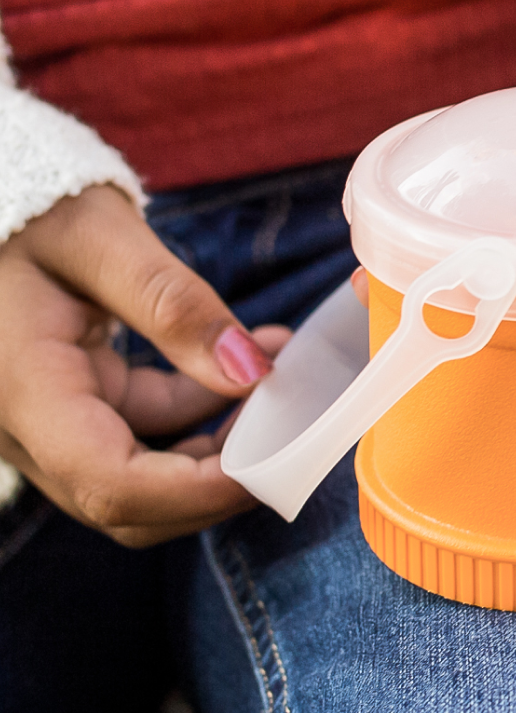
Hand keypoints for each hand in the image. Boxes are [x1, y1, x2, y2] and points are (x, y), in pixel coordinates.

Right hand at [0, 185, 288, 546]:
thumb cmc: (34, 211)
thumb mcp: (102, 237)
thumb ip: (174, 303)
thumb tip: (249, 370)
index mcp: (23, 390)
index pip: (110, 483)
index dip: (197, 492)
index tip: (274, 463)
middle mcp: (25, 425)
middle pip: (129, 501)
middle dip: (218, 476)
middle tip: (291, 424)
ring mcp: (48, 421)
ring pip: (142, 473)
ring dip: (220, 441)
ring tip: (280, 375)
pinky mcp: (73, 405)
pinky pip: (143, 430)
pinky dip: (201, 408)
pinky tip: (250, 359)